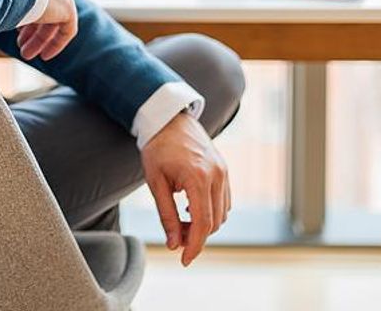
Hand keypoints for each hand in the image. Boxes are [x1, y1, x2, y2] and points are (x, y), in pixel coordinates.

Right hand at [16, 0, 77, 60]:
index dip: (24, 13)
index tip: (14, 29)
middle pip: (43, 7)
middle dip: (30, 30)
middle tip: (20, 45)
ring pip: (53, 20)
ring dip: (39, 40)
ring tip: (26, 55)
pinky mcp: (67, 6)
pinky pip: (66, 29)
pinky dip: (56, 43)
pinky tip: (44, 56)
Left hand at [140, 110, 229, 265]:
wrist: (169, 118)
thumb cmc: (158, 148)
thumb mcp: (156, 182)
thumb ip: (167, 215)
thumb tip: (174, 244)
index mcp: (198, 177)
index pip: (202, 223)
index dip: (194, 246)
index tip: (184, 260)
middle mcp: (216, 175)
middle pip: (214, 222)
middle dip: (197, 236)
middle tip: (176, 238)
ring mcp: (223, 171)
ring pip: (222, 213)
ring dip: (205, 224)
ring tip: (181, 221)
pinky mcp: (224, 169)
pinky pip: (224, 200)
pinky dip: (211, 210)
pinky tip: (191, 207)